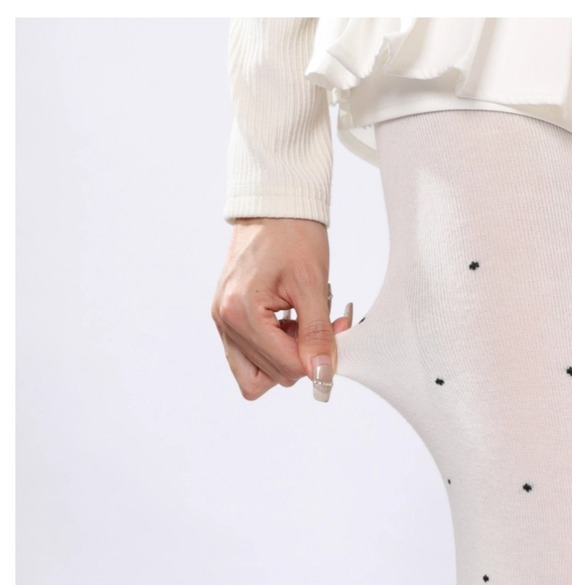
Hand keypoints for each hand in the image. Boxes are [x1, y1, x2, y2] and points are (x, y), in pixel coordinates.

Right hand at [212, 217, 352, 401]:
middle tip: (321, 326)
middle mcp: (225, 320)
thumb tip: (322, 373)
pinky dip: (273, 351)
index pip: (285, 368)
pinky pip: (249, 359)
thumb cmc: (291, 235)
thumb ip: (317, 335)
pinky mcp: (227, 319)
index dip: (317, 359)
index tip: (335, 332)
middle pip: (271, 377)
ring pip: (256, 376)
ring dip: (285, 359)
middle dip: (302, 358)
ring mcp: (222, 322)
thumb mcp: (312, 286)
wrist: (274, 207)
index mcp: (239, 311)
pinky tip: (288, 326)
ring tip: (299, 326)